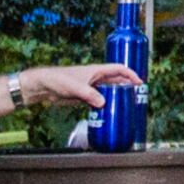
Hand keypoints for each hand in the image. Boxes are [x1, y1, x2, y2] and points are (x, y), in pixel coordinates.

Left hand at [16, 61, 142, 107]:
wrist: (43, 86)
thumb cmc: (57, 79)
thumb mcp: (75, 87)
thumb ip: (89, 94)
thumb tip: (103, 103)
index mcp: (96, 70)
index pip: (118, 69)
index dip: (130, 74)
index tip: (139, 82)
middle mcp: (95, 78)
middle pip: (116, 81)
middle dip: (127, 87)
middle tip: (137, 97)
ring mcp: (90, 88)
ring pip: (109, 92)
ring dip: (117, 98)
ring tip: (126, 107)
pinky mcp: (84, 97)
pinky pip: (100, 101)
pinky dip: (106, 106)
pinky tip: (109, 114)